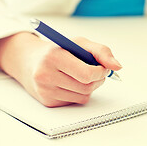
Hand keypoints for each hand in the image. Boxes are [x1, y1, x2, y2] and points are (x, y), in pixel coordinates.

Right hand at [0, 32, 121, 106]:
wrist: (29, 62)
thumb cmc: (58, 50)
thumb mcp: (79, 43)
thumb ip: (101, 51)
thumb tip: (117, 66)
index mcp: (54, 56)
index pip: (86, 74)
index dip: (101, 72)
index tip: (103, 68)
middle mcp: (45, 74)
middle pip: (87, 87)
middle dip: (98, 79)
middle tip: (96, 72)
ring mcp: (45, 90)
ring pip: (83, 96)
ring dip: (89, 87)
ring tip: (81, 76)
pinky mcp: (47, 102)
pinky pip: (76, 102)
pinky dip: (79, 93)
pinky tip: (71, 83)